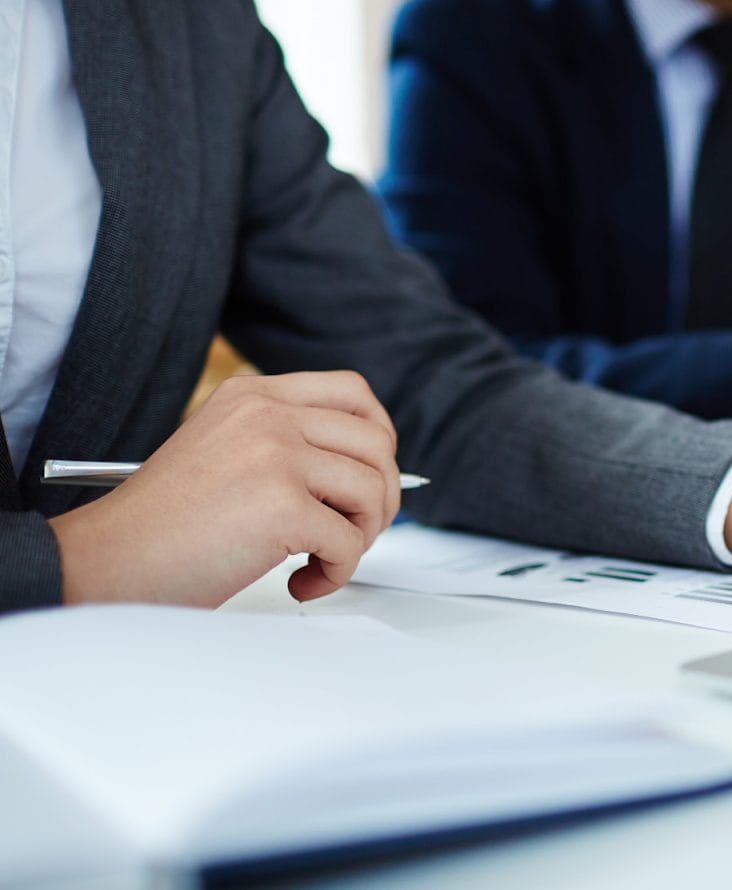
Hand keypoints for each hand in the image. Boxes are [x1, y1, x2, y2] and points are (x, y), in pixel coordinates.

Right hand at [52, 371, 401, 607]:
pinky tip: (298, 583)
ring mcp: (276, 454)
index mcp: (253, 396)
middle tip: (351, 533)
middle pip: (377, 443)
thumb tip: (366, 471)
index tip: (368, 477)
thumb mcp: (226, 451)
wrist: (104, 562)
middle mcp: (267, 414)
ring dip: (360, 538)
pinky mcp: (281, 504)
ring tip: (319, 560)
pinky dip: (335, 573)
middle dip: (380, 497)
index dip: (378, 439)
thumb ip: (286, 445)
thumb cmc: (162, 526)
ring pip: (373, 489)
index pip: (353, 394)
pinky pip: (349, 542)